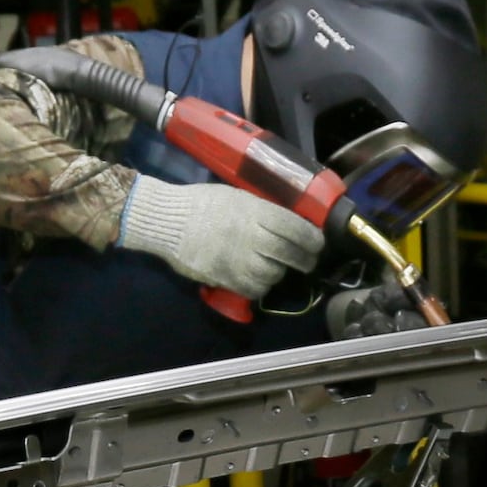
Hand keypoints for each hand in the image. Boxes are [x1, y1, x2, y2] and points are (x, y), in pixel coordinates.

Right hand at [119, 174, 325, 300]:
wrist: (170, 220)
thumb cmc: (203, 203)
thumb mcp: (238, 197)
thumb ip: (264, 212)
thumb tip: (288, 226)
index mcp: (257, 212)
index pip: (297, 229)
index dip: (312, 240)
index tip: (317, 244)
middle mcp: (253, 237)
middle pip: (290, 255)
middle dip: (304, 260)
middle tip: (306, 262)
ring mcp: (240, 260)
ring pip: (273, 275)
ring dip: (277, 272)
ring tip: (272, 266)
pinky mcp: (227, 278)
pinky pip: (254, 289)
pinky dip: (260, 286)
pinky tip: (256, 278)